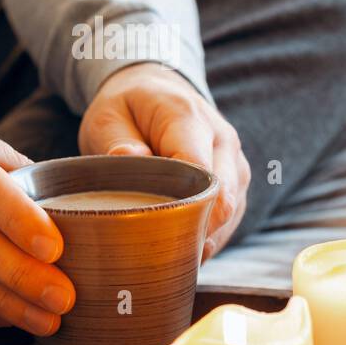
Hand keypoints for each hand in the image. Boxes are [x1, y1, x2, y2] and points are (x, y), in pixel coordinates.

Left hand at [79, 63, 249, 258]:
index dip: (181, 208)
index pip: (198, 171)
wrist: (156, 90)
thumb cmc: (129, 107)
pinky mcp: (237, 181)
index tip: (155, 233)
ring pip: (232, 213)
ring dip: (203, 236)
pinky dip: (209, 235)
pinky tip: (183, 247)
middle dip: (194, 231)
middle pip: (224, 198)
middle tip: (159, 254)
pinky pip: (231, 218)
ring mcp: (235, 162)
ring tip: (167, 253)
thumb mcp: (108, 117)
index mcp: (189, 118)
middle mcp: (222, 140)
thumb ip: (117, 141)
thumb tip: (129, 159)